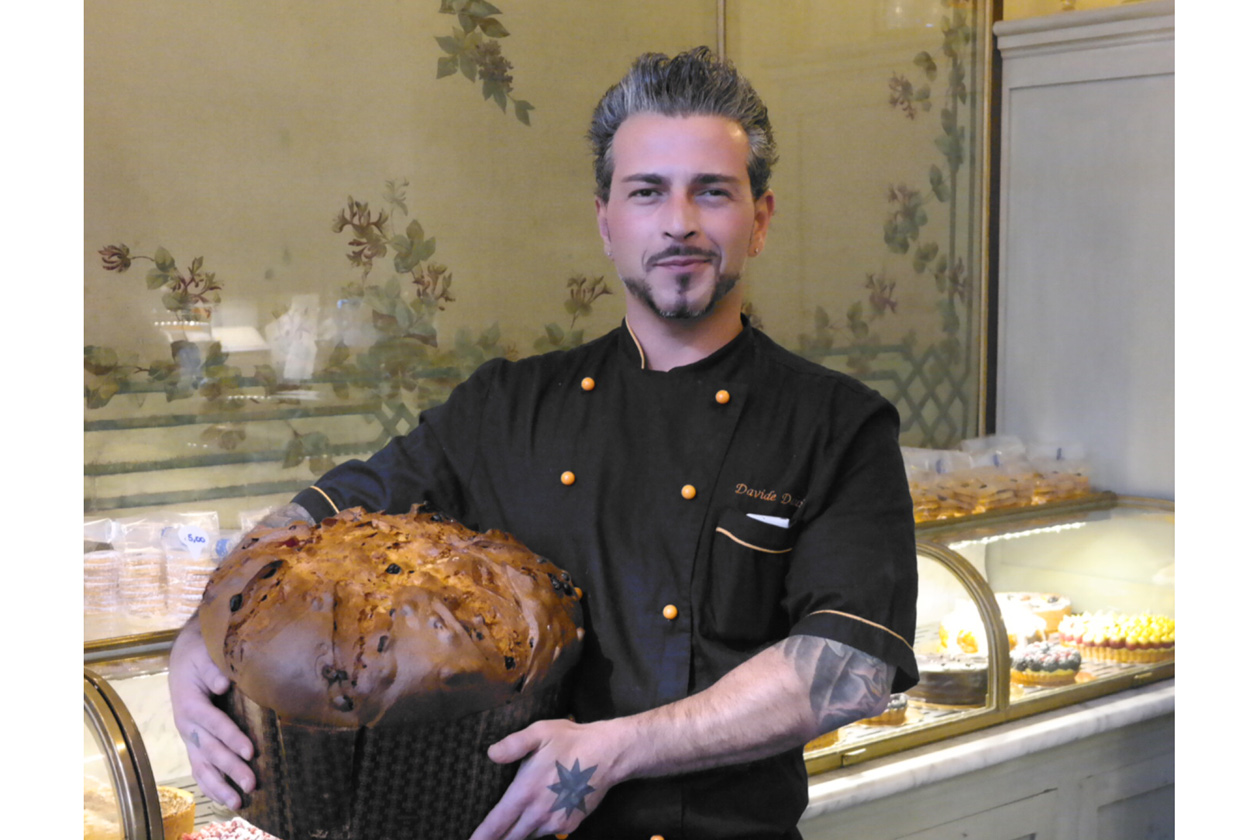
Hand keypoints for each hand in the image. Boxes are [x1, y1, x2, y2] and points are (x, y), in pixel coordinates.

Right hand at [169, 619, 254, 808]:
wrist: (184, 658)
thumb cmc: (199, 655)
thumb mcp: (204, 654)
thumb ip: (213, 668)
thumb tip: (222, 683)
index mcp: (191, 704)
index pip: (214, 724)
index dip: (231, 737)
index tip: (250, 751)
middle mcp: (187, 725)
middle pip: (210, 750)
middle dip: (231, 768)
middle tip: (252, 783)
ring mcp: (190, 737)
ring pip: (202, 767)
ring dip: (220, 786)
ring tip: (239, 802)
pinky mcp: (194, 743)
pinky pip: (199, 768)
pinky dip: (211, 786)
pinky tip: (226, 800)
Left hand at [469, 718, 625, 839]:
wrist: (609, 755)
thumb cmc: (571, 741)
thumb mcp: (540, 732)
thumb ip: (513, 744)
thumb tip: (491, 754)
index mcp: (525, 793)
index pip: (496, 824)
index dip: (481, 837)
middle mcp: (538, 814)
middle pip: (510, 838)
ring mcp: (555, 823)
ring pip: (528, 836)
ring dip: (517, 834)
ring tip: (508, 829)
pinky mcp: (569, 825)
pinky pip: (546, 832)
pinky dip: (537, 829)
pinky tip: (536, 818)